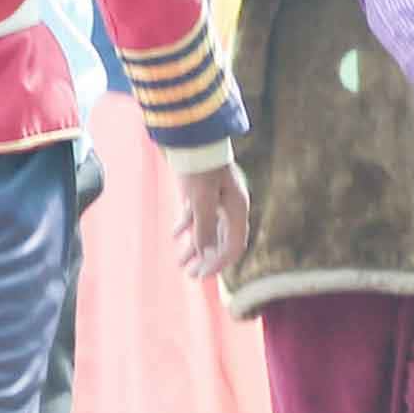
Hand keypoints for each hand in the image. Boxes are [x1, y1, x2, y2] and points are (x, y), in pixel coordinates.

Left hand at [172, 155, 253, 284]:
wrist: (191, 135)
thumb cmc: (200, 165)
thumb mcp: (201, 199)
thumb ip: (203, 227)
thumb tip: (203, 253)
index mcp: (237, 208)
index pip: (234, 245)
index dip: (219, 264)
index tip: (203, 276)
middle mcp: (230, 206)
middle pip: (221, 241)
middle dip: (206, 260)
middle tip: (191, 276)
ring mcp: (216, 199)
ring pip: (208, 230)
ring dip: (195, 248)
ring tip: (180, 263)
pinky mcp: (201, 192)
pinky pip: (197, 216)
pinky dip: (187, 227)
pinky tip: (176, 236)